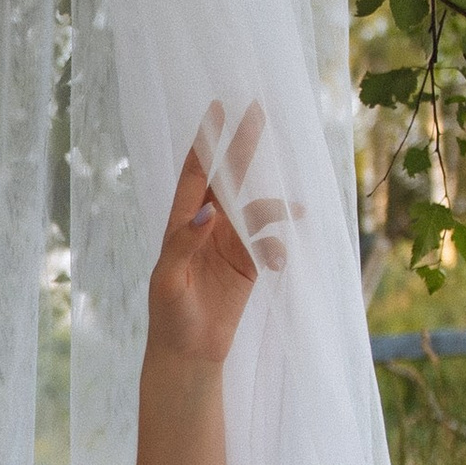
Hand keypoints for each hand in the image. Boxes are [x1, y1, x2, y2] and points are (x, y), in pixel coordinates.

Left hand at [146, 101, 293, 369]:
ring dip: (275, 209)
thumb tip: (209, 210)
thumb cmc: (170, 317)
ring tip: (296, 213)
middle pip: (229, 177)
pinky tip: (279, 262)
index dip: (206, 142)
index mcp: (181, 224)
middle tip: (258, 111)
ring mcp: (229, 244)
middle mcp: (206, 227)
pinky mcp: (249, 264)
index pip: (195, 174)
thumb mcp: (169, 280)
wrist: (189, 354)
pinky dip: (280, 245)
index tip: (217, 109)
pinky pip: (271, 241)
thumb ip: (184, 243)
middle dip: (243, 146)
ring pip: (258, 210)